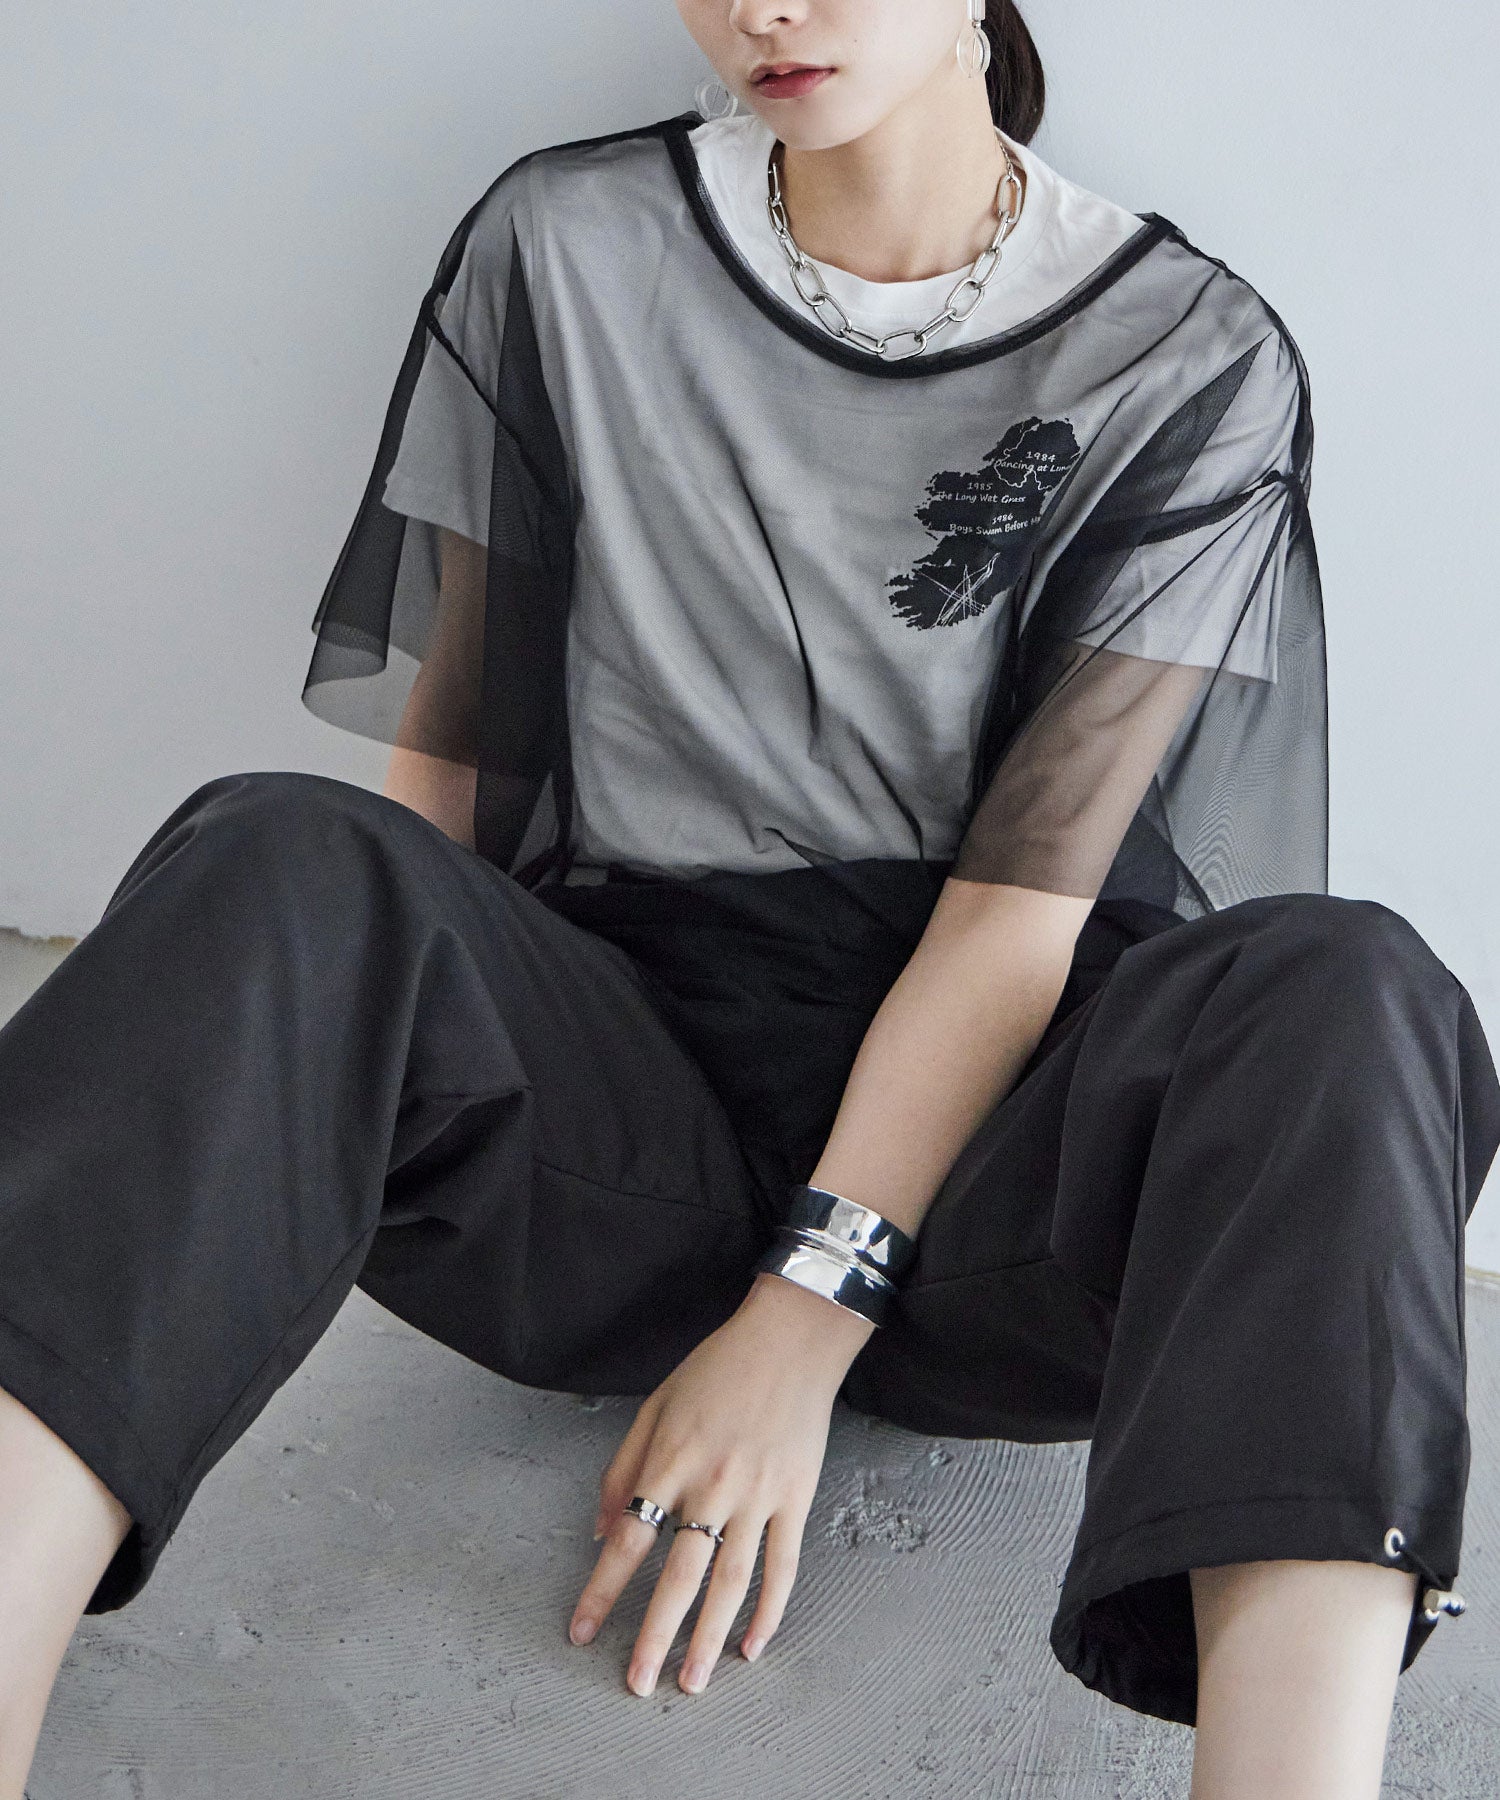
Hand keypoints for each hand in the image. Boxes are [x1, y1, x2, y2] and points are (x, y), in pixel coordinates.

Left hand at [567, 1273, 873, 1695]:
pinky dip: (769, 1611)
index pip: (628, 1540)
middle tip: (637, 1685)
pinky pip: (783, 1567)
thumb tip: (597, 1531)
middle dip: (655, 1637)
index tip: (580, 1632)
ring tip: (692, 1683)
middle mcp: (713, 1485)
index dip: (601, 1591)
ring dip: (709, 1638)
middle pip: (679, 1577)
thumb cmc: (718, 1367)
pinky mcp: (795, 1499)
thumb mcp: (655, 1404)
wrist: (791, 1339)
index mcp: (671, 1460)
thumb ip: (622, 1467)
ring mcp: (759, 1496)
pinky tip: (751, 1646)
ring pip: (732, 1584)